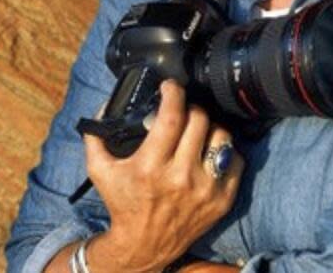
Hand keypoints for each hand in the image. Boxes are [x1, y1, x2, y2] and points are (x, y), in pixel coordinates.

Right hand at [84, 79, 243, 272]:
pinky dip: (224, 150)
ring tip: (198, 130)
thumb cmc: (123, 203)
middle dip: (189, 108)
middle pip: (199, 120)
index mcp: (151, 167)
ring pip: (221, 135)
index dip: (173, 93)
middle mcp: (181, 178)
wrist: (143, 245)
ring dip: (209, 127)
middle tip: (182, 111)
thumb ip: (96, 137)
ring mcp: (205, 189)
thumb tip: (106, 103)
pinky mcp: (222, 199)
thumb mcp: (100, 171)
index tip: (170, 86)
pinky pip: (236, 158)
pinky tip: (209, 150)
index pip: (172, 117)